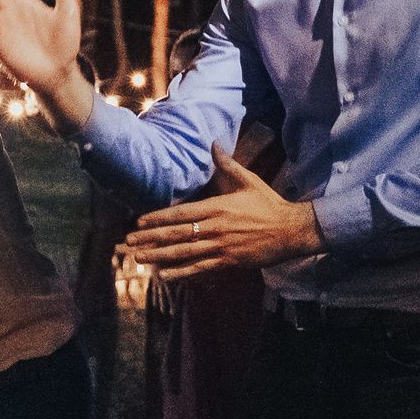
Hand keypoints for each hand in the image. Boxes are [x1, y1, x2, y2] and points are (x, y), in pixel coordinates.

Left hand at [124, 146, 322, 280]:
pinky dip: (181, 272)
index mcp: (217, 207)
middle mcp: (216, 228)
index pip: (181, 213)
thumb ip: (227, 164)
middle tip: (128, 242)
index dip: (158, 218)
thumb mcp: (248, 181)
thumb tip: (214, 143)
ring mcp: (221, 247)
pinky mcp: (229, 262)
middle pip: (177, 234)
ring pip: (184, 253)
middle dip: (150, 238)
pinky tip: (164, 275)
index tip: (139, 221)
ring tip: (139, 258)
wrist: (291, 230)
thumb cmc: (268, 204)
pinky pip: (200, 268)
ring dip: (159, 256)